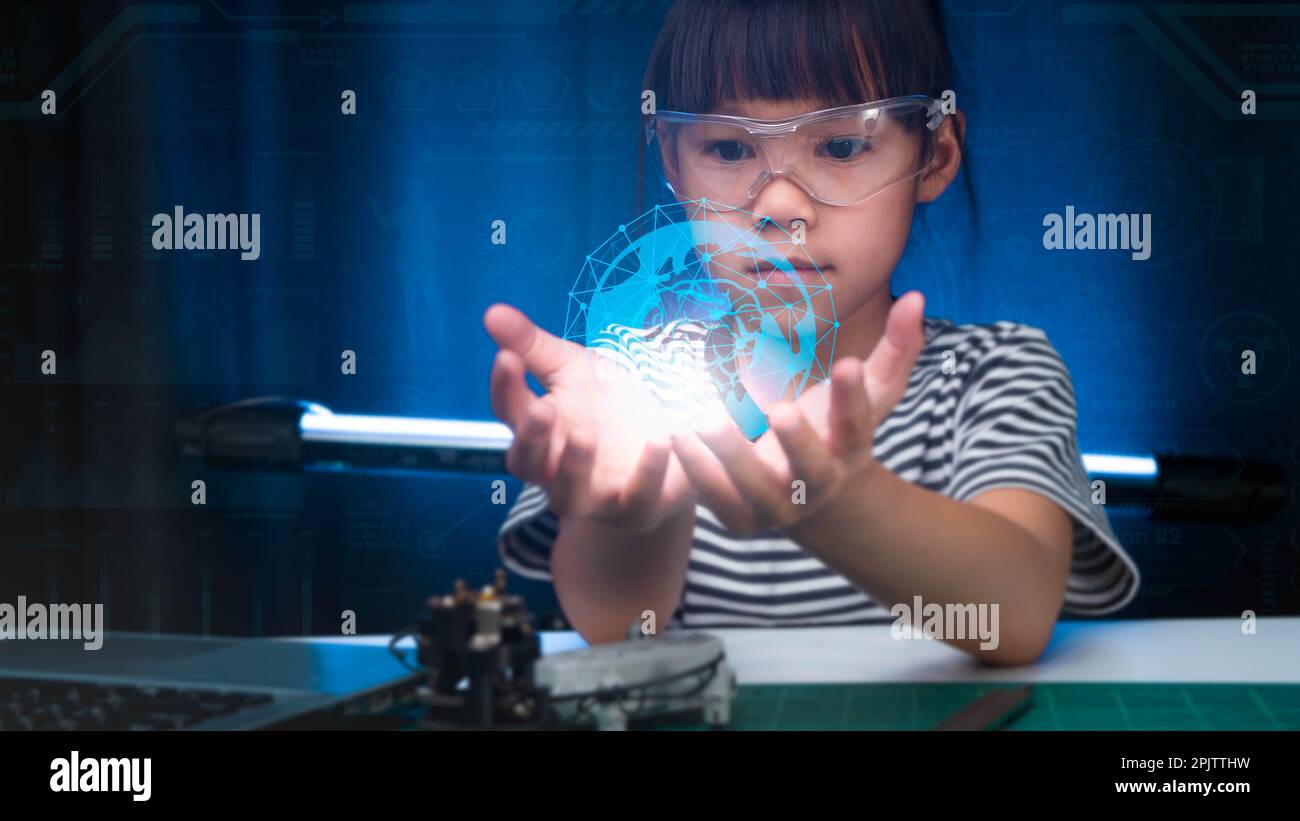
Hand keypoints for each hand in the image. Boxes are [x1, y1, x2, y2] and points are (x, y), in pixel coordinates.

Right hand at [484, 303, 694, 532]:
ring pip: (568, 496)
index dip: (505, 387)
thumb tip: (491, 312)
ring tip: (583, 436)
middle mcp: (556, 467)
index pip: (509, 410)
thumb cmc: (608, 404)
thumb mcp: (574, 368)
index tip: (507, 358)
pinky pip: (636, 499)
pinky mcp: (635, 507)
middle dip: (530, 439)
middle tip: (539, 410)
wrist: (665, 441)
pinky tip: (659, 440)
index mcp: (539, 428)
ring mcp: (593, 493)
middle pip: (526, 463)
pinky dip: (647, 473)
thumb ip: (535, 346)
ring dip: (573, 469)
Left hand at [668, 291, 926, 534]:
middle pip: (810, 468)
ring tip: (705, 420)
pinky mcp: (740, 518)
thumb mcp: (873, 393)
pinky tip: (674, 433)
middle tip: (782, 410)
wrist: (814, 499)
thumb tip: (917, 296)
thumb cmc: (839, 430)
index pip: (857, 424)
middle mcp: (817, 484)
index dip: (854, 396)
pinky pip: (715, 497)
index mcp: (851, 451)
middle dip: (797, 441)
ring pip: (754, 487)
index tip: (848, 363)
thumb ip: (897, 348)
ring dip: (729, 455)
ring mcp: (778, 507)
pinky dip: (694, 469)